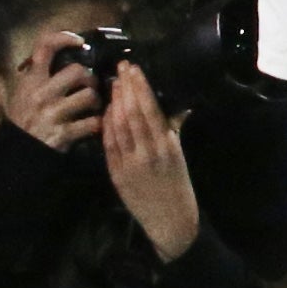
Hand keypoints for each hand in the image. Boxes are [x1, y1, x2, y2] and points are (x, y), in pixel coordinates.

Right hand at [3, 32, 103, 149]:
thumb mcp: (22, 92)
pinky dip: (98, 124)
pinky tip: (93, 125)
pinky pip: (92, 122)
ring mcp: (53, 113)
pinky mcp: (63, 133)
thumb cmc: (23, 118)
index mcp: (31, 80)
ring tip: (94, 107)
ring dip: (97, 102)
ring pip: (89, 95)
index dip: (63, 38)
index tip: (80, 42)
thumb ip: (39, 76)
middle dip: (90, 78)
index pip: (44, 48)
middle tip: (90, 87)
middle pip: (77, 71)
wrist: (18, 152)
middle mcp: (41, 93)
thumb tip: (63, 56)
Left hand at [103, 62, 198, 261]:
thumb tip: (179, 107)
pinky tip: (106, 111)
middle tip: (121, 67)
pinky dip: (107, 126)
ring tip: (113, 84)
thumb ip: (174, 131)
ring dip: (115, 103)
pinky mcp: (117, 173)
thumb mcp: (180, 157)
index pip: (151, 109)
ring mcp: (131, 162)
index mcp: (168, 146)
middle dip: (126, 88)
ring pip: (119, 126)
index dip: (141, 88)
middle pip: (134, 113)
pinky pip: (110, 145)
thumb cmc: (179, 186)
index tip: (135, 69)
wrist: (170, 220)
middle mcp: (149, 151)